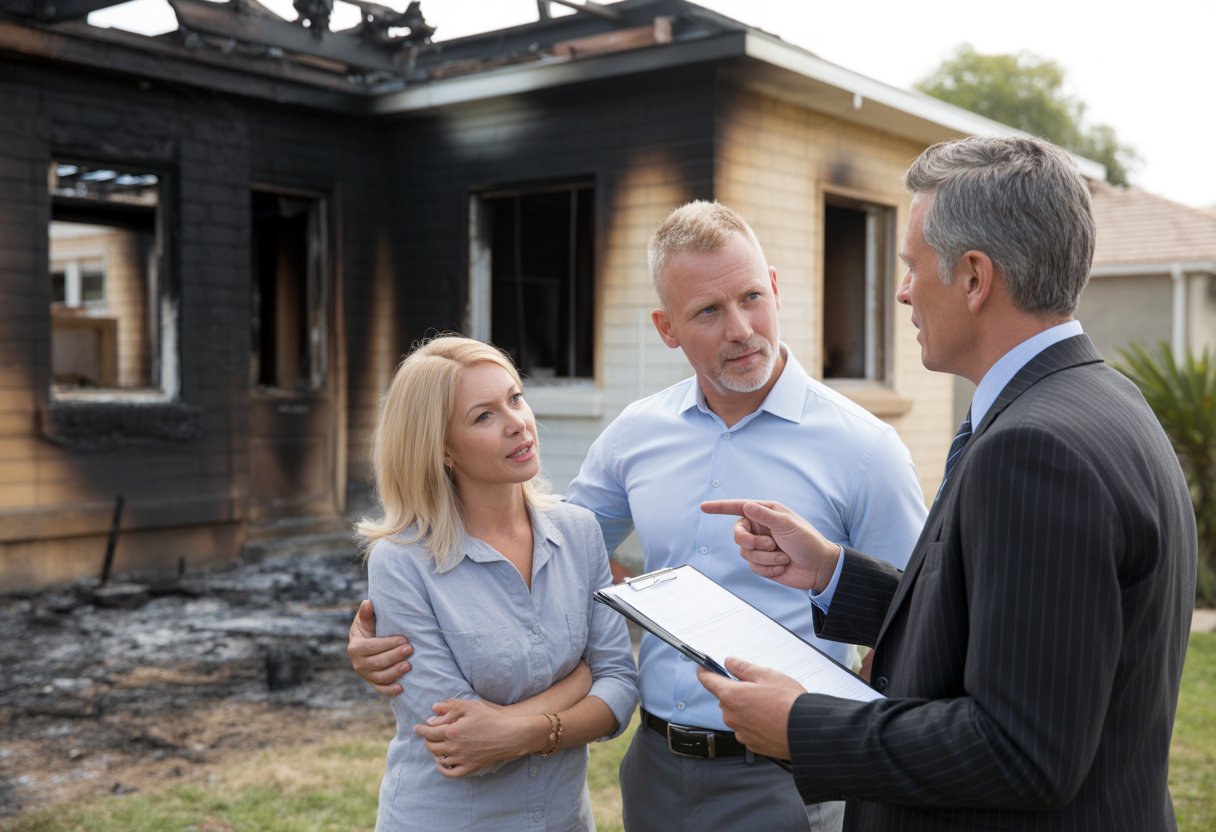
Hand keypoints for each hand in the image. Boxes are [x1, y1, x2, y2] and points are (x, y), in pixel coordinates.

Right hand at [347, 599, 412, 696]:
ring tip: (409, 665)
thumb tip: (368, 603)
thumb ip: (366, 613)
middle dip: (394, 656)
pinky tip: (402, 688)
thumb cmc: (370, 626)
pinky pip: (381, 689)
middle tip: (411, 649)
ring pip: (380, 677)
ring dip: (395, 672)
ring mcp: (365, 675)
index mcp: (355, 646)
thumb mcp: (367, 618)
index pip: (371, 647)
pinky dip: (390, 691)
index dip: (387, 644)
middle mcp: (358, 663)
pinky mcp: (373, 682)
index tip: (403, 639)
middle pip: (377, 663)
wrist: (370, 640)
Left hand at [414, 699, 540, 776]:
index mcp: (452, 731)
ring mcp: (461, 759)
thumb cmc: (491, 718)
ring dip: (434, 752)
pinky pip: (450, 772)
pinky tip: (441, 763)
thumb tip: (433, 709)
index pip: (428, 732)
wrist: (510, 736)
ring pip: (439, 758)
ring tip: (435, 746)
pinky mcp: (470, 767)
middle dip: (426, 740)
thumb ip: (450, 706)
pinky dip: (442, 768)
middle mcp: (454, 747)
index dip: (420, 729)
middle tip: (427, 735)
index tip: (416, 727)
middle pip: (431, 746)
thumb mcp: (471, 706)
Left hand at [696, 657, 804, 759]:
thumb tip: (729, 663)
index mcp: (731, 696)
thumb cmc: (788, 703)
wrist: (804, 731)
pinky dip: (754, 722)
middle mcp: (731, 716)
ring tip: (769, 704)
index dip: (705, 672)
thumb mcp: (767, 675)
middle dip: (736, 691)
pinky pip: (746, 728)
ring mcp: (740, 732)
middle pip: (725, 698)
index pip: (708, 681)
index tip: (703, 668)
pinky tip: (771, 718)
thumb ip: (743, 668)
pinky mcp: (751, 744)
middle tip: (757, 687)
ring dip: (746, 708)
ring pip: (736, 714)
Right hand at [700, 499, 839, 590]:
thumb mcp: (787, 525)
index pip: (738, 508)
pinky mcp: (762, 563)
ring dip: (766, 557)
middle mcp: (760, 528)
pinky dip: (768, 567)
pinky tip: (783, 565)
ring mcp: (760, 546)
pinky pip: (753, 566)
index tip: (703, 507)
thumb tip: (745, 505)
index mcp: (766, 513)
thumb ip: (764, 515)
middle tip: (769, 544)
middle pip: (738, 534)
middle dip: (752, 542)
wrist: (819, 567)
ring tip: (783, 556)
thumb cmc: (807, 541)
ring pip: (745, 553)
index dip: (720, 508)